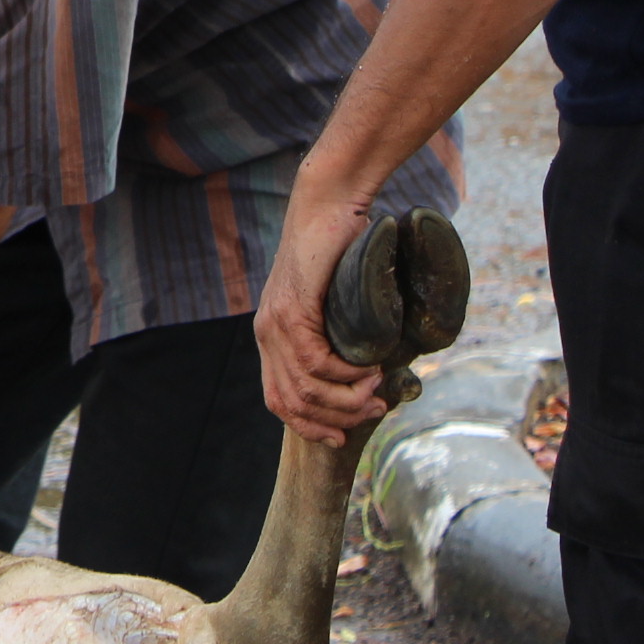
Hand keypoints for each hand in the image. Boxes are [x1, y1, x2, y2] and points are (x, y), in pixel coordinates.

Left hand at [254, 196, 384, 446]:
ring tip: (376, 391)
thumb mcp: (333, 305)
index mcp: (271, 336)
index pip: (277, 400)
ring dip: (348, 400)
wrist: (328, 207)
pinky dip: (347, 375)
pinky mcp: (293, 309)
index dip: (309, 426)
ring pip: (306, 388)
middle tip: (374, 411)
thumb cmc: (339, 252)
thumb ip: (336, 337)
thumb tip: (365, 376)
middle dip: (335, 420)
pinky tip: (370, 370)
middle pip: (291, 403)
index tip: (341, 435)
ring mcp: (276, 322)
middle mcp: (266, 334)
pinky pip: (316, 362)